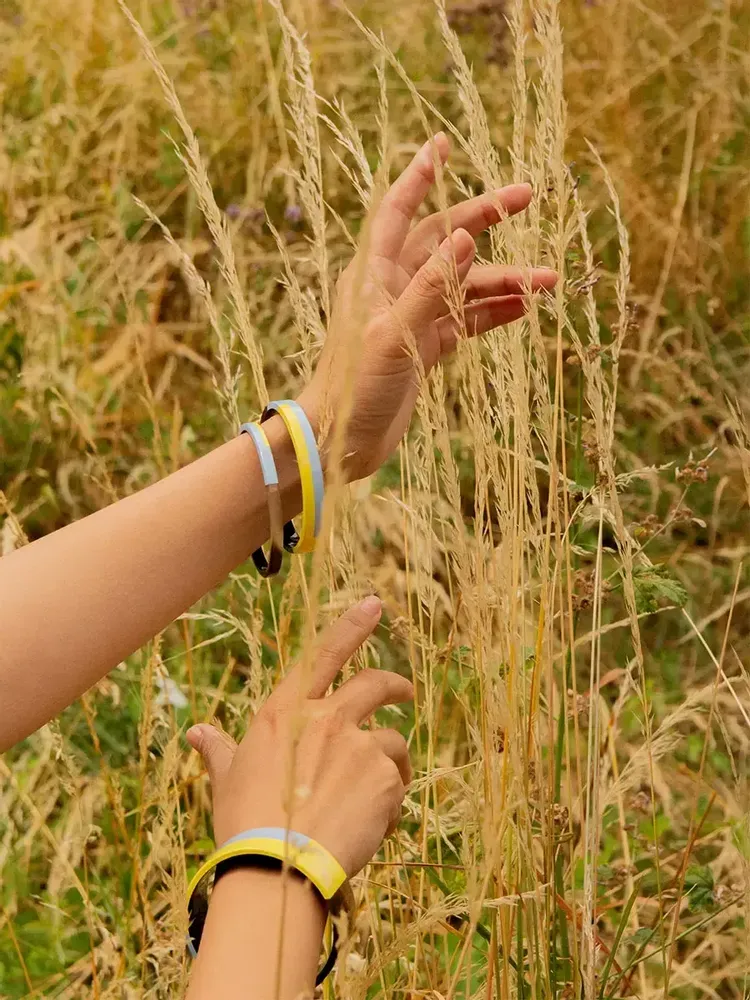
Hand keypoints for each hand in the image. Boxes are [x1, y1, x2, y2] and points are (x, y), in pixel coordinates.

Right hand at [186, 596, 412, 876]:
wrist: (276, 867)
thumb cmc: (244, 822)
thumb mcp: (227, 779)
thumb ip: (218, 749)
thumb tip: (196, 732)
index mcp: (287, 712)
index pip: (322, 655)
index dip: (350, 626)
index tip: (373, 604)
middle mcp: (328, 718)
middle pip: (375, 684)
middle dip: (394, 684)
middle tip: (404, 693)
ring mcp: (360, 745)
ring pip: (392, 742)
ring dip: (392, 762)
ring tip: (378, 797)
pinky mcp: (386, 777)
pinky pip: (398, 785)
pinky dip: (390, 804)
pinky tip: (371, 828)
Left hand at [298, 131, 557, 480]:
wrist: (342, 440)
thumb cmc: (355, 386)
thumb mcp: (393, 335)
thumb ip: (430, 287)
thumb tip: (464, 236)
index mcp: (373, 274)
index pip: (397, 211)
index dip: (420, 176)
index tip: (442, 143)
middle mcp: (392, 287)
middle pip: (443, 240)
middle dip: (484, 219)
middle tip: (526, 197)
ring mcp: (411, 317)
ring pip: (463, 285)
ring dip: (503, 280)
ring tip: (549, 283)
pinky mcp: (424, 347)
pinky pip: (465, 320)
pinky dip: (492, 313)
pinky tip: (524, 308)